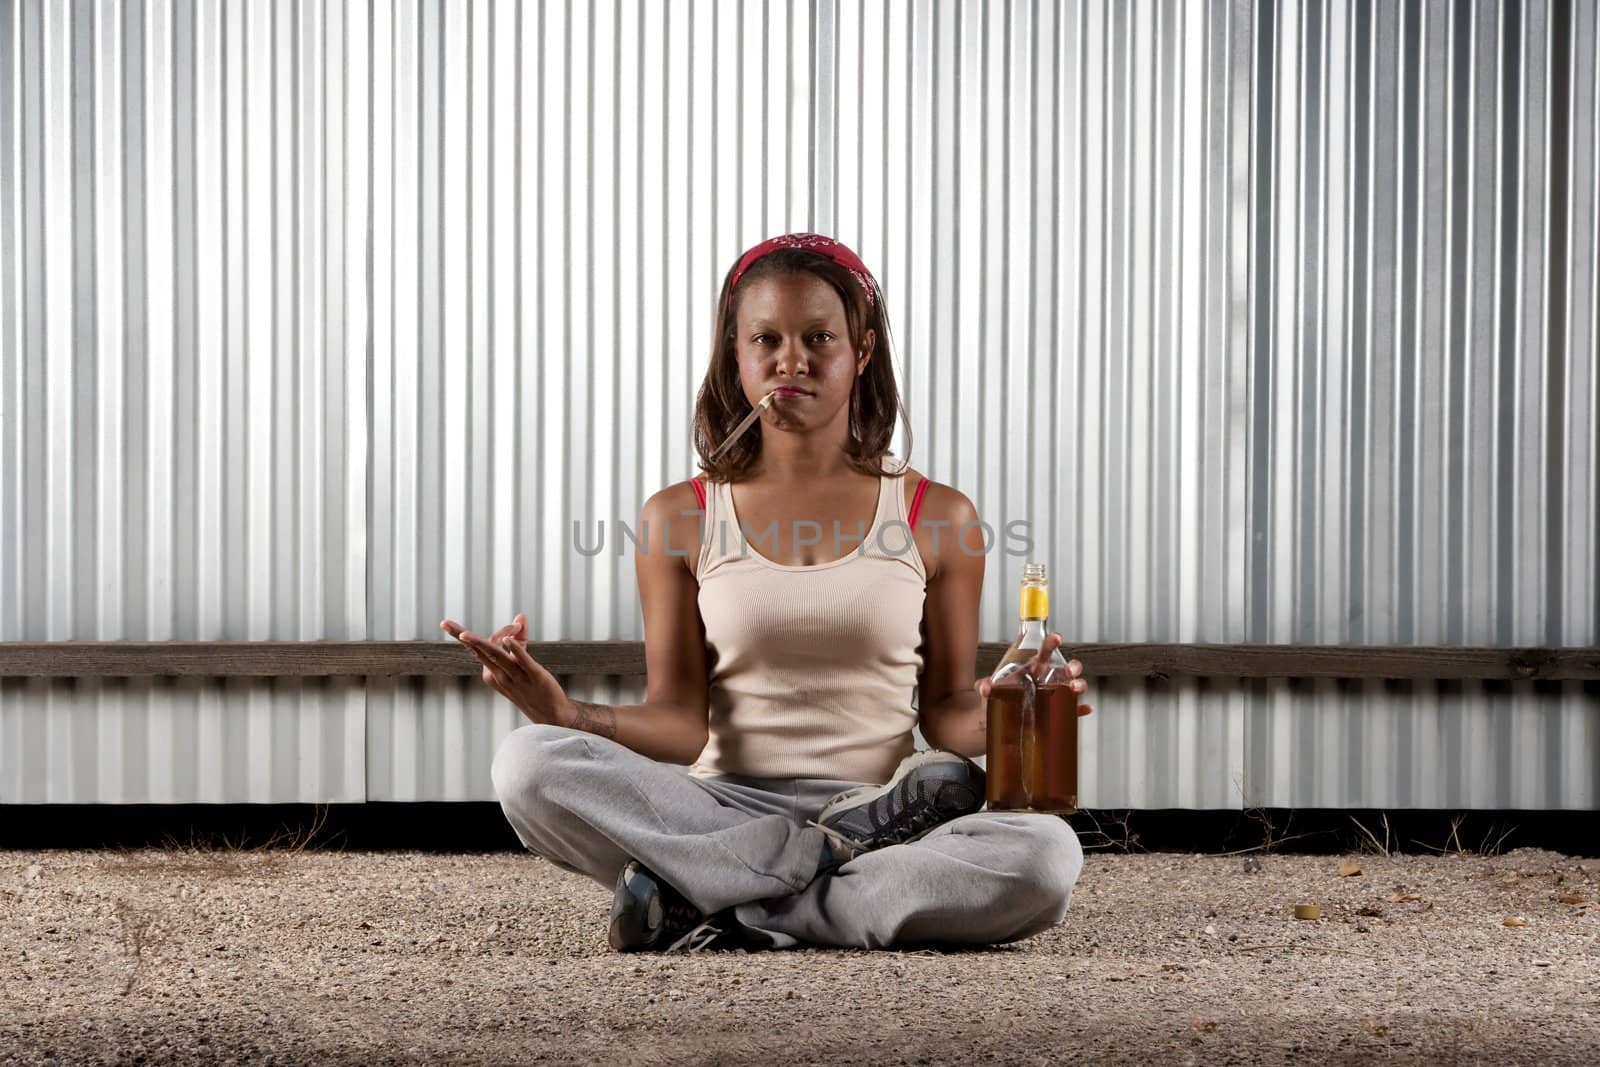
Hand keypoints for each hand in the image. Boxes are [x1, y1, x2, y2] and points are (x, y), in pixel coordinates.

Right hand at [439, 613, 572, 725]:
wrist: (550, 713)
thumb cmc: (532, 686)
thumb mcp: (522, 660)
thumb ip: (520, 637)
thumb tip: (520, 615)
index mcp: (492, 672)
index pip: (481, 647)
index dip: (492, 632)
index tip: (517, 626)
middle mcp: (499, 675)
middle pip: (480, 650)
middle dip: (461, 636)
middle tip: (444, 622)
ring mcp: (515, 676)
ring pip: (496, 656)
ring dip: (480, 643)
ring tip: (464, 634)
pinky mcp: (535, 676)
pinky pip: (522, 662)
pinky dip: (515, 650)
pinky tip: (509, 640)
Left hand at [974, 632, 1092, 716]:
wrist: (996, 721)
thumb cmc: (997, 697)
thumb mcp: (988, 690)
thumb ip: (984, 686)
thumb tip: (985, 688)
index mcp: (1033, 668)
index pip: (1045, 651)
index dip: (1052, 643)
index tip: (1056, 638)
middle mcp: (1048, 680)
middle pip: (1066, 669)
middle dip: (1072, 666)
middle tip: (1070, 670)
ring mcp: (1054, 696)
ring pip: (1074, 687)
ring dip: (1079, 685)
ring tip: (1076, 687)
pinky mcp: (1057, 714)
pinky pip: (1073, 711)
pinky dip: (1080, 709)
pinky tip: (1085, 709)